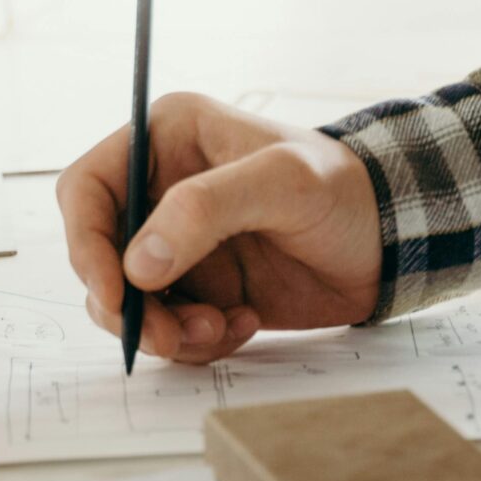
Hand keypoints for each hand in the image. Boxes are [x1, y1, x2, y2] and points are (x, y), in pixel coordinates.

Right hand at [56, 92, 382, 363]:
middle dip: (126, 303)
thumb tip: (139, 264)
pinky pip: (168, 325)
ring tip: (218, 330)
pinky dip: (196, 340)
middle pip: (100, 255)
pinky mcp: (201, 287)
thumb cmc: (344, 189)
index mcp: (165, 140)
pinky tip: (244, 324)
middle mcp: (161, 190)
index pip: (87, 189)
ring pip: (129, 300)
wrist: (393, 239)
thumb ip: (205, 209)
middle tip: (168, 335)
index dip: (87, 243)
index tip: (117, 291)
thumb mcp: (281, 182)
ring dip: (163, 328)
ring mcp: (179, 243)